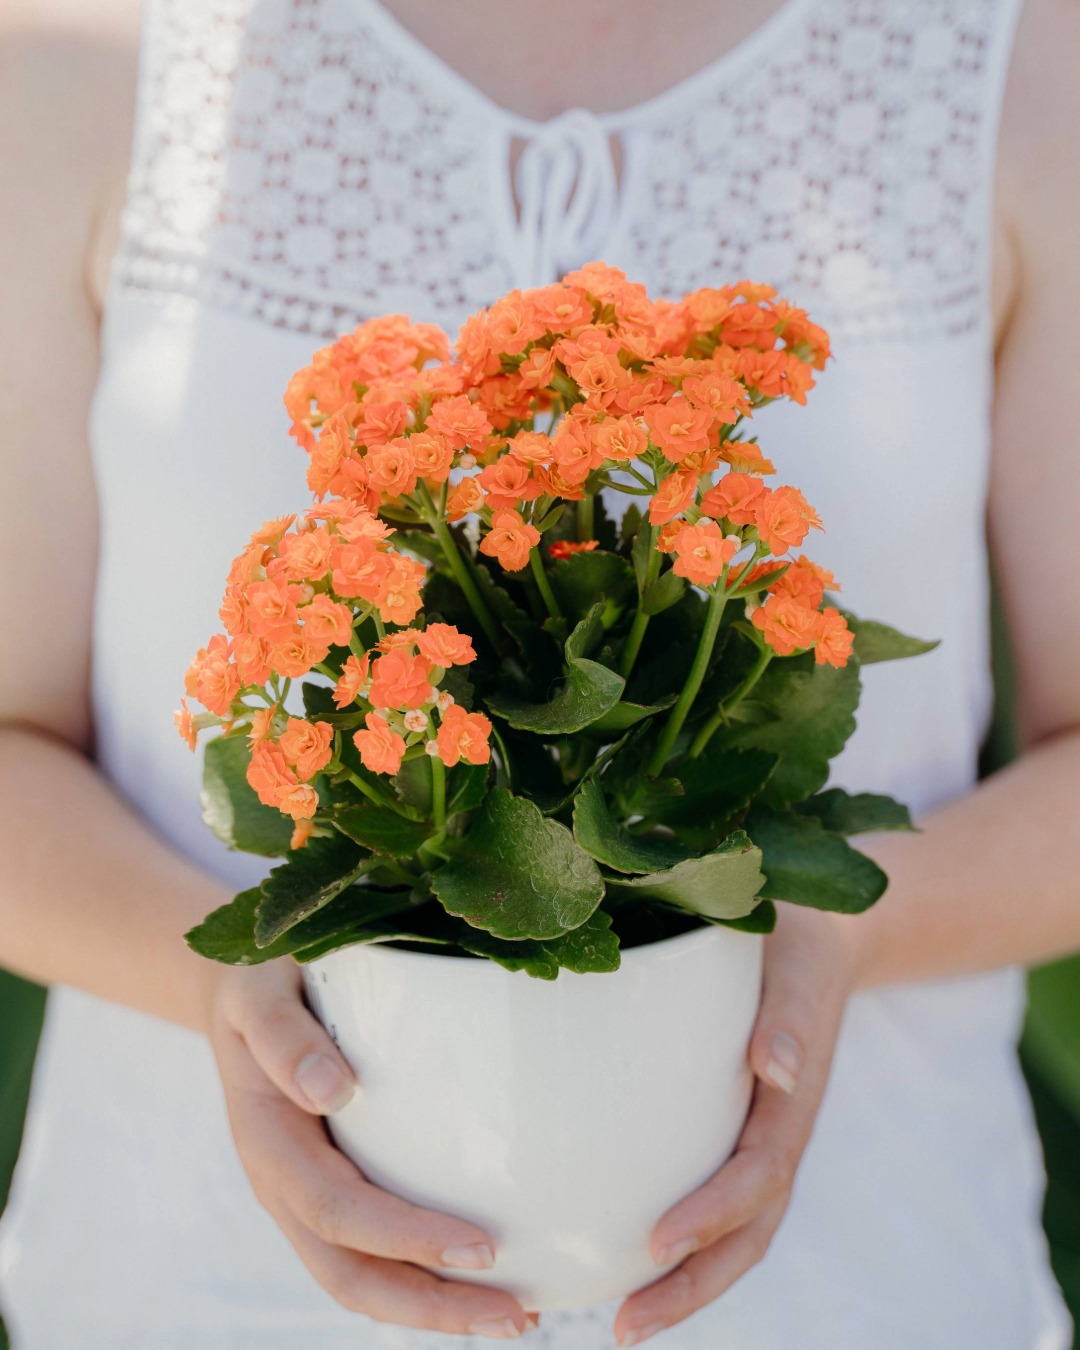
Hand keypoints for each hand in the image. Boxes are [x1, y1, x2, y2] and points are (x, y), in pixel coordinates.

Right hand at [205, 959, 534, 1336]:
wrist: (238, 994)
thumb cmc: (260, 986)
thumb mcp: (258, 993)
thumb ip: (282, 1037)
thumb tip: (331, 1090)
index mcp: (269, 1143)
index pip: (338, 1211)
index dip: (407, 1238)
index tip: (482, 1246)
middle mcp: (286, 1186)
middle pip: (352, 1276)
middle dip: (432, 1307)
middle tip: (518, 1316)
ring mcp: (307, 1198)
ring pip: (363, 1279)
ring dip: (435, 1310)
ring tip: (517, 1318)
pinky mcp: (333, 1190)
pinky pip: (373, 1253)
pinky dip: (423, 1276)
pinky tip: (481, 1275)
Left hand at [613, 906, 859, 1345]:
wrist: (818, 935)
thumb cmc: (792, 944)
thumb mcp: (792, 964)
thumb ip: (789, 1014)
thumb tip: (779, 1069)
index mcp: (791, 1099)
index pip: (757, 1173)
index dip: (713, 1215)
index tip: (656, 1244)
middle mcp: (779, 1132)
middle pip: (749, 1233)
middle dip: (693, 1286)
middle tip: (625, 1328)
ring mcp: (759, 1139)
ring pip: (735, 1235)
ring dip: (686, 1285)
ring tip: (621, 1325)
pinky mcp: (735, 1133)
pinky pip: (713, 1199)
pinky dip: (682, 1244)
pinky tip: (621, 1256)